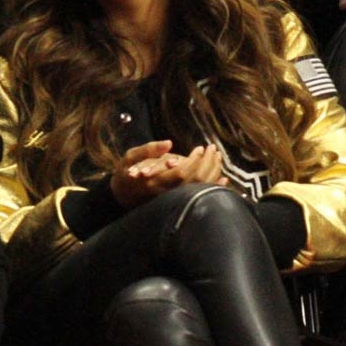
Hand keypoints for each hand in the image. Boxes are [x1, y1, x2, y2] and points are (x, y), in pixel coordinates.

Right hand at [110, 142, 227, 206]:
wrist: (122, 195)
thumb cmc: (125, 173)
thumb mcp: (130, 157)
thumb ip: (148, 150)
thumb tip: (169, 143)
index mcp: (156, 181)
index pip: (182, 172)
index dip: (194, 160)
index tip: (200, 148)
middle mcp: (167, 193)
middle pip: (196, 181)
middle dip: (209, 164)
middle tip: (214, 149)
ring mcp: (174, 199)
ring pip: (200, 189)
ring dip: (213, 173)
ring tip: (218, 157)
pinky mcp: (179, 202)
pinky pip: (200, 196)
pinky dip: (213, 187)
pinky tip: (223, 178)